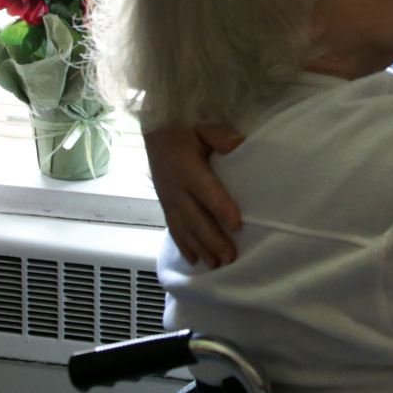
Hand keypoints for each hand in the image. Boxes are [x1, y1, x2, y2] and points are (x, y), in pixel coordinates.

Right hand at [145, 124, 244, 266]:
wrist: (154, 137)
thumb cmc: (183, 133)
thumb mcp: (201, 128)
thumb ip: (219, 136)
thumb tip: (238, 144)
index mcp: (185, 167)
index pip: (205, 190)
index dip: (220, 207)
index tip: (236, 223)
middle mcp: (175, 188)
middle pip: (195, 217)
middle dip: (212, 239)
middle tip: (229, 256)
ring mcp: (168, 200)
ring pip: (184, 228)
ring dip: (200, 248)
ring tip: (216, 265)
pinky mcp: (166, 207)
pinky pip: (174, 230)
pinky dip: (184, 246)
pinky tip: (194, 260)